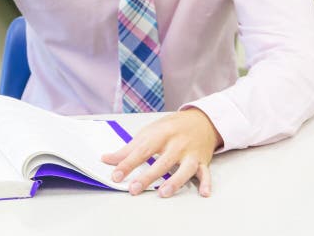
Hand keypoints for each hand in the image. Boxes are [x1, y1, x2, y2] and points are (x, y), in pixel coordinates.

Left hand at [101, 108, 222, 197]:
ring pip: (185, 169)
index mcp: (161, 135)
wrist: (200, 120)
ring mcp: (191, 153)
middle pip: (162, 162)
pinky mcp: (203, 161)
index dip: (127, 164)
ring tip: (163, 193)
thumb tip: (107, 159)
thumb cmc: (171, 128)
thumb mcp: (148, 133)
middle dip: (148, 176)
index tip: (116, 175)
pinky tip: (204, 193)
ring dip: (175, 181)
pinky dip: (206, 183)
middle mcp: (176, 144)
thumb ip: (128, 149)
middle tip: (134, 188)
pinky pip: (205, 173)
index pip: (141, 151)